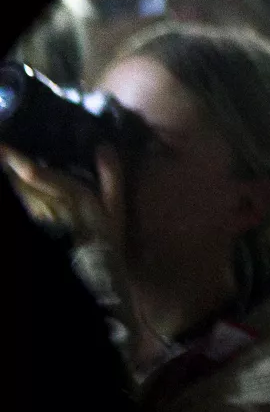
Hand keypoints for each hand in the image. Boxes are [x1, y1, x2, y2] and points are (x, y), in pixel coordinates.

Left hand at [3, 144, 125, 256]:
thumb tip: (104, 146)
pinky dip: (14, 189)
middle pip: (17, 181)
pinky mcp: (33, 222)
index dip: (14, 158)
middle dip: (5, 164)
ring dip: (8, 176)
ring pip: (16, 191)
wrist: (94, 268)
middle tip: (0, 145)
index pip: (34, 174)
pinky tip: (11, 180)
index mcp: (69, 196)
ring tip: (2, 159)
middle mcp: (46, 205)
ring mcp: (36, 216)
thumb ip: (111, 176)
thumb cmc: (106, 237)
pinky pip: (19, 201)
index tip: (0, 143)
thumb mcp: (116, 207)